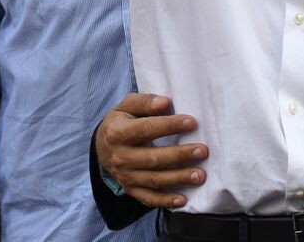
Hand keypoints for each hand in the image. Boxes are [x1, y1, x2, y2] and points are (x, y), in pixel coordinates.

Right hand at [95, 93, 206, 209]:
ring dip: (178, 179)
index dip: (169, 126)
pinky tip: (183, 200)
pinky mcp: (130, 189)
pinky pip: (147, 198)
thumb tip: (164, 102)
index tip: (192, 122)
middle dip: (180, 155)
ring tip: (200, 175)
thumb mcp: (126, 106)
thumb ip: (144, 102)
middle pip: (152, 158)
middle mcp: (120, 157)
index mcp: (118, 133)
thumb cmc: (120, 122)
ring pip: (153, 180)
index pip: (146, 129)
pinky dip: (165, 201)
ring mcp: (125, 176)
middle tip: (203, 151)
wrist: (101, 146)